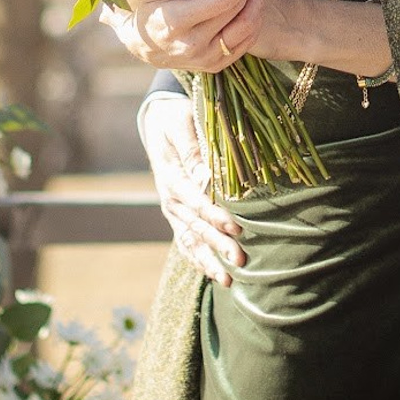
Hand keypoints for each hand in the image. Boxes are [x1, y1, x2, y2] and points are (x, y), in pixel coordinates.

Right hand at [109, 0, 269, 72]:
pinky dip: (253, 21)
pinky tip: (252, 4)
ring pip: (247, 29)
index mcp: (177, 22)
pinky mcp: (215, 66)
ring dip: (258, 3)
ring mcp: (206, 58)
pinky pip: (245, 43)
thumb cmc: (151, 9)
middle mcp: (194, 44)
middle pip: (238, 12)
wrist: (145, 46)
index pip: (221, 1)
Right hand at [139, 91, 245, 282]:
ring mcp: (173, 211)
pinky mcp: (179, 215)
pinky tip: (214, 275)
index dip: (215, 215)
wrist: (158, 121)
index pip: (195, 201)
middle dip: (218, 245)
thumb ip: (192, 150)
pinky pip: (186, 241)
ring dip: (209, 261)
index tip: (236, 227)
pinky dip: (199, 259)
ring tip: (228, 281)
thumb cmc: (174, 118)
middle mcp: (169, 199)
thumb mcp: (181, 124)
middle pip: (195, 226)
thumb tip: (205, 177)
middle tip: (240, 260)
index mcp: (171, 177)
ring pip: (190, 241)